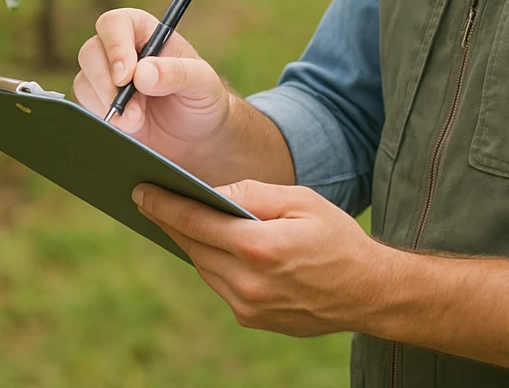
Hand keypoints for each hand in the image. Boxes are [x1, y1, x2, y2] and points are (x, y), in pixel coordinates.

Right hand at [74, 8, 233, 173]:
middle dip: (107, 83)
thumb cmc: (203, 101)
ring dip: (106, 104)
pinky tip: (127, 127)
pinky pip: (85, 105)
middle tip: (131, 110)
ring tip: (137, 122)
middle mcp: (123, 50)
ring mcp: (108, 77)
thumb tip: (142, 73)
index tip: (127, 76)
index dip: (116, 46)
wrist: (197, 139)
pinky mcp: (101, 103)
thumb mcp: (203, 84)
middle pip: (91, 51)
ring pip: (85, 79)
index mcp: (147, 33)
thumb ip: (177, 73)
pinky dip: (102, 117)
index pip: (116, 23)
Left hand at [132, 179, 388, 336]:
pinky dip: (211, 261)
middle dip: (170, 220)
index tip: (140, 190)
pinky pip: (219, 284)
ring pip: (203, 266)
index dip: (164, 204)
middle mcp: (248, 282)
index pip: (197, 221)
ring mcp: (248, 306)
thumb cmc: (336, 236)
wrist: (368, 292)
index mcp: (259, 247)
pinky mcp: (252, 319)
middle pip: (193, 245)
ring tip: (174, 217)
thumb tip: (213, 193)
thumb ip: (252, 195)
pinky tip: (208, 243)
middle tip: (149, 197)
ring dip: (189, 241)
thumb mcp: (300, 200)